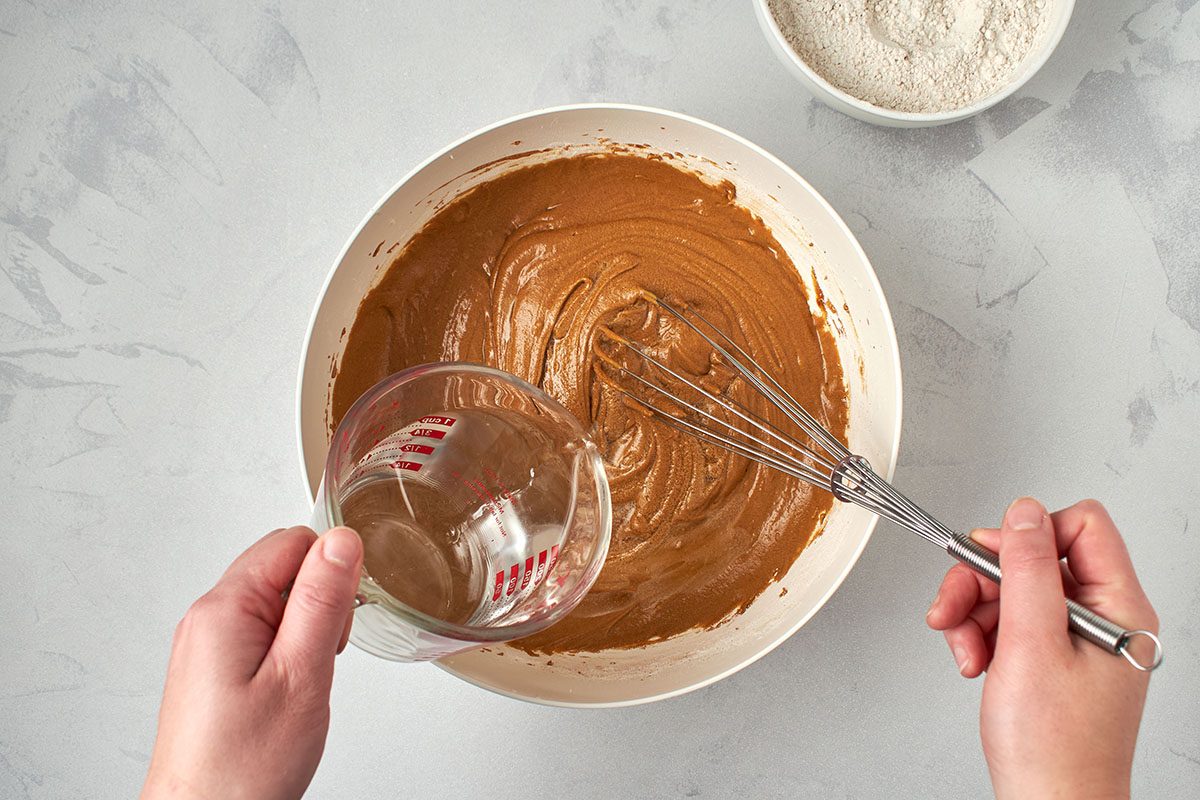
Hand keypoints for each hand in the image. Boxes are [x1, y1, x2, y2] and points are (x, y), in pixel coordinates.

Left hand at [142, 526, 363, 799]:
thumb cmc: (243, 767)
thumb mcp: (300, 674)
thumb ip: (322, 601)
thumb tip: (341, 540)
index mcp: (225, 609)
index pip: (292, 542)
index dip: (330, 573)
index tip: (338, 621)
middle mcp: (207, 617)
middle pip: (281, 565)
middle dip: (319, 600)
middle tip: (321, 656)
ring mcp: (206, 642)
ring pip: (274, 599)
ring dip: (304, 628)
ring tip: (303, 679)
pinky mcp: (211, 666)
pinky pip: (259, 630)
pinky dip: (286, 649)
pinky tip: (288, 688)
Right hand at [926, 498, 1157, 798]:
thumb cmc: (1054, 749)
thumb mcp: (1031, 645)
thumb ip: (1026, 570)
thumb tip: (1023, 512)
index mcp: (1118, 608)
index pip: (1081, 525)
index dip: (1029, 534)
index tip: (993, 559)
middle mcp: (1101, 618)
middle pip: (1034, 557)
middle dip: (984, 580)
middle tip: (956, 608)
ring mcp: (1074, 640)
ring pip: (1011, 588)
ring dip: (974, 613)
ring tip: (966, 650)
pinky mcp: (1049, 658)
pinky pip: (1006, 620)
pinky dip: (979, 635)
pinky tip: (975, 662)